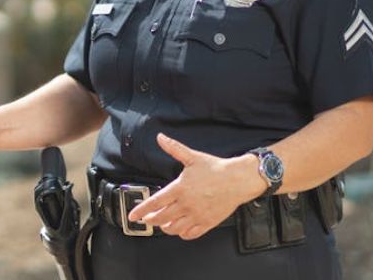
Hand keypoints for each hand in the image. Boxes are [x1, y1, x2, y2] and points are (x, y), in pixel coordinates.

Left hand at [126, 133, 266, 239]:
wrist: (238, 180)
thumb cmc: (216, 169)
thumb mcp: (192, 157)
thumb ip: (174, 148)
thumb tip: (160, 138)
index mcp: (180, 188)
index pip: (155, 202)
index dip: (142, 210)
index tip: (133, 216)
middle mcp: (186, 204)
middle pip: (162, 218)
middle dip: (152, 220)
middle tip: (147, 220)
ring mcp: (197, 215)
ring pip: (175, 228)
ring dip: (166, 228)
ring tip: (163, 225)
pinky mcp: (208, 222)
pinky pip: (192, 234)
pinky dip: (183, 234)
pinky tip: (181, 230)